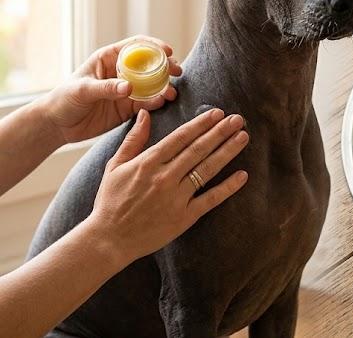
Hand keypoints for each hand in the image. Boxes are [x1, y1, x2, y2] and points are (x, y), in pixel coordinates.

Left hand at [38, 36, 182, 144]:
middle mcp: (121, 72)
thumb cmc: (64, 99)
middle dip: (166, 66)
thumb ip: (106, 87)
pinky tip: (162, 102)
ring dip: (165, 86)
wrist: (58, 125)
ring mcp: (127, 89)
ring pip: (153, 83)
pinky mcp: (129, 107)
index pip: (136, 46)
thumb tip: (130, 87)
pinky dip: (157, 101)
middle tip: (177, 71)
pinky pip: (147, 102)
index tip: (168, 51)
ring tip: (171, 92)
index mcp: (109, 59)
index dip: (154, 45)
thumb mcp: (83, 90)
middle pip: (150, 64)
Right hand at [86, 107, 248, 262]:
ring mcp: (176, 198)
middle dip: (220, 132)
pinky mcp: (185, 217)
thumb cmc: (110, 202)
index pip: (181, 137)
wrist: (109, 240)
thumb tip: (146, 114)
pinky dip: (228, 187)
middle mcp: (165, 178)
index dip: (201, 124)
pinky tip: (242, 175)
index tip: (217, 113)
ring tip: (243, 137)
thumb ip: (133, 139)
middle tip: (238, 119)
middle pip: (198, 150)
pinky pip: (211, 199)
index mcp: (148, 163)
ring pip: (207, 170)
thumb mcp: (115, 166)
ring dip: (227, 151)